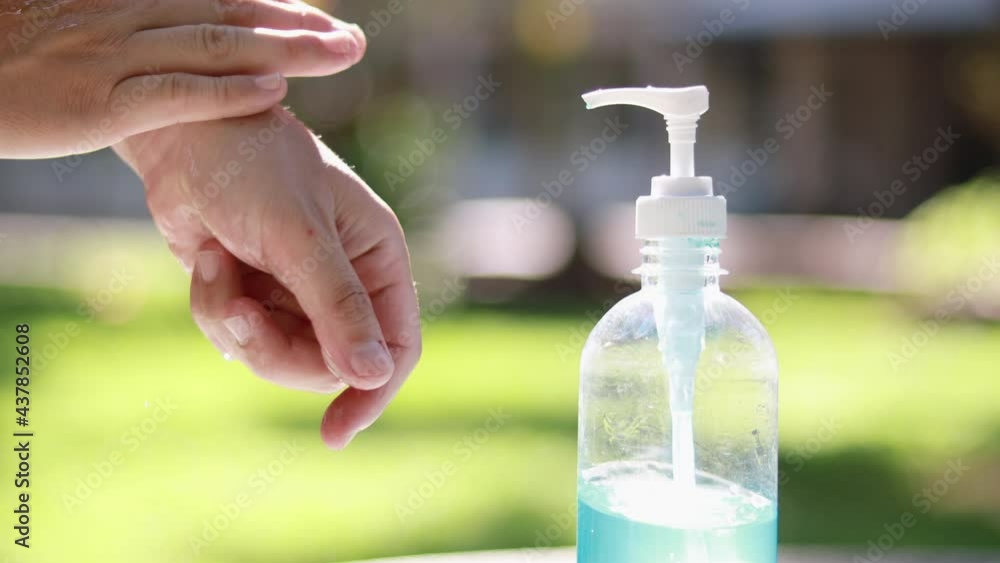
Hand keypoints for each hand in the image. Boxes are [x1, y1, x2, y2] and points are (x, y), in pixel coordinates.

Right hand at [0, 0, 365, 157]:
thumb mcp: (64, 25)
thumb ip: (123, 30)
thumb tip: (166, 47)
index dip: (274, 5)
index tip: (321, 17)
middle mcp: (122, 14)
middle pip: (228, 13)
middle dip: (298, 24)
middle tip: (355, 40)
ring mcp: (109, 54)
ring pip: (215, 44)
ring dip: (286, 46)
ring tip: (341, 54)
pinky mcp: (94, 101)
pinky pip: (174, 92)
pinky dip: (227, 90)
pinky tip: (275, 92)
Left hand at [114, 107, 421, 448]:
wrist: (183, 136)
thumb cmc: (254, 166)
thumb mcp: (300, 236)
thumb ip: (337, 306)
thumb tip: (373, 375)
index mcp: (377, 259)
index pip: (396, 345)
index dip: (372, 391)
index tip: (335, 432)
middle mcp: (345, 280)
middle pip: (329, 363)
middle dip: (276, 349)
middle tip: (241, 318)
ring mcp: (298, 290)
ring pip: (277, 354)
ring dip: (236, 322)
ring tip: (217, 269)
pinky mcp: (255, 293)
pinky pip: (238, 336)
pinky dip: (214, 307)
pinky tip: (206, 259)